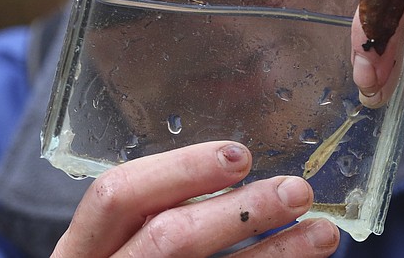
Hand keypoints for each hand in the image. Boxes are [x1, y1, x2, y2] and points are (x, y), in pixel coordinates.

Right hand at [51, 141, 339, 256]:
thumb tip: (237, 173)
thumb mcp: (118, 251)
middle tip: (295, 191)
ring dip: (274, 254)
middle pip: (169, 236)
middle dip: (241, 210)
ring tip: (321, 234)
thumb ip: (156, 219)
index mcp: (82, 251)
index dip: (181, 169)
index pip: (118, 195)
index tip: (241, 156)